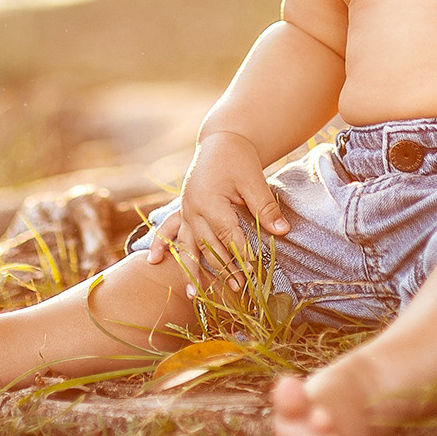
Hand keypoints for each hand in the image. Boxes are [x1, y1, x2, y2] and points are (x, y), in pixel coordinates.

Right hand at [146, 131, 289, 291]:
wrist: (221, 140)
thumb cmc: (238, 158)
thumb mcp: (254, 180)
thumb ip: (265, 208)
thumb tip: (283, 231)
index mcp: (210, 201)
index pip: (227, 236)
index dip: (241, 255)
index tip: (254, 273)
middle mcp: (193, 209)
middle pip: (208, 245)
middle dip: (223, 268)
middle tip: (239, 288)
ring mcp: (185, 210)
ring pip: (187, 244)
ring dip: (191, 269)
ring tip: (193, 295)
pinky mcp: (183, 210)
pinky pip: (169, 230)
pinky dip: (162, 245)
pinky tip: (153, 261)